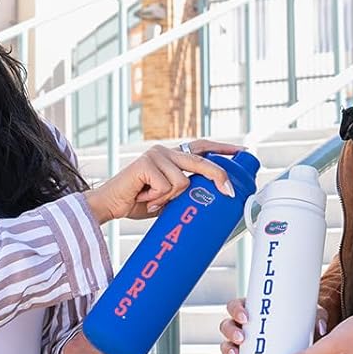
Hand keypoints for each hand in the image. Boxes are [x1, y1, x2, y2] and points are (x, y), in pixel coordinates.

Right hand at [84, 139, 245, 224]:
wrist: (109, 205)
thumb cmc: (138, 202)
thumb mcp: (168, 198)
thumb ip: (184, 193)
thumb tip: (212, 202)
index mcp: (172, 157)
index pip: (202, 148)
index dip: (223, 148)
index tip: (243, 152)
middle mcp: (165, 151)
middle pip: (200, 161)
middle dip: (218, 176)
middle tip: (230, 193)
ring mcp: (155, 155)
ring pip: (183, 182)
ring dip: (170, 199)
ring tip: (153, 202)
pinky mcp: (146, 163)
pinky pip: (167, 186)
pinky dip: (157, 199)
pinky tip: (144, 198)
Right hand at [219, 296, 327, 353]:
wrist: (304, 335)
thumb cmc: (301, 320)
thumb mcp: (309, 314)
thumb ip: (317, 317)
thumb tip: (319, 329)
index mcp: (252, 310)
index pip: (236, 305)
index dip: (236, 310)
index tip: (246, 316)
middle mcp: (244, 326)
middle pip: (227, 325)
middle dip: (231, 331)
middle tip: (242, 338)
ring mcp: (244, 344)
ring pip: (227, 344)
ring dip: (228, 350)